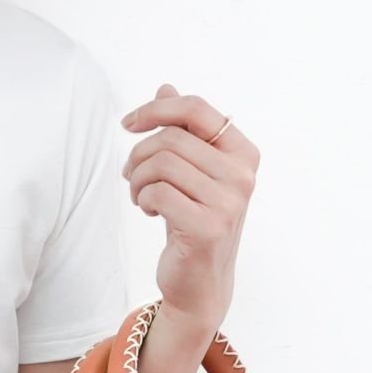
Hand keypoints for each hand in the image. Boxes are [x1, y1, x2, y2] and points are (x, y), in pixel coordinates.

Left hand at [120, 83, 259, 332]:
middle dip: (140, 154)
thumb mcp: (190, 173)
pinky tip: (148, 211)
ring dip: (138, 179)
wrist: (200, 284)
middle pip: (172, 137)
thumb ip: (183, 132)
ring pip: (162, 164)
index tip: (128, 123)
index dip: (156, 109)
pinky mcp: (207, 227)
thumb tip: (165, 88)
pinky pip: (158, 192)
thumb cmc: (192, 223)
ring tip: (140, 196)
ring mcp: (228, 202)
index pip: (196, 109)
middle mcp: (242, 175)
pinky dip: (143, 199)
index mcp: (243, 153)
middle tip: (130, 175)